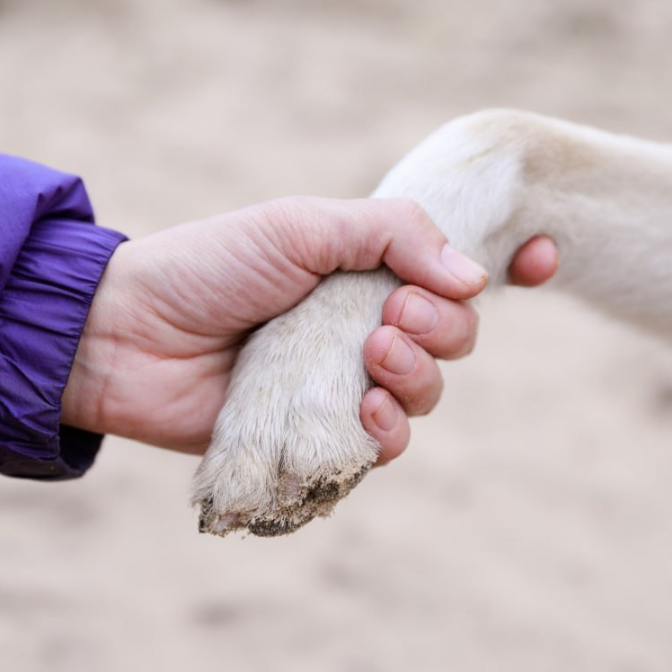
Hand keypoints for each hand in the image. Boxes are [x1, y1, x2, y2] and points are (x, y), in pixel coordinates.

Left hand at [61, 197, 556, 458]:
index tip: (543, 255)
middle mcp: (361, 328)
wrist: (128, 334)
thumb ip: (392, 234)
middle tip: (392, 316)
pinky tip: (364, 408)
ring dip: (418, 376)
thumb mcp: (303, 225)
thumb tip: (477, 277)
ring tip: (371, 356)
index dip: (511, 265)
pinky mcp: (316, 437)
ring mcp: (340, 384)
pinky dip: (388, 430)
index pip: (456, 272)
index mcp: (364, 271)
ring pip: (425, 395)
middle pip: (454, 338)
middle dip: (444, 328)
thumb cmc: (209, 267)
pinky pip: (382, 447)